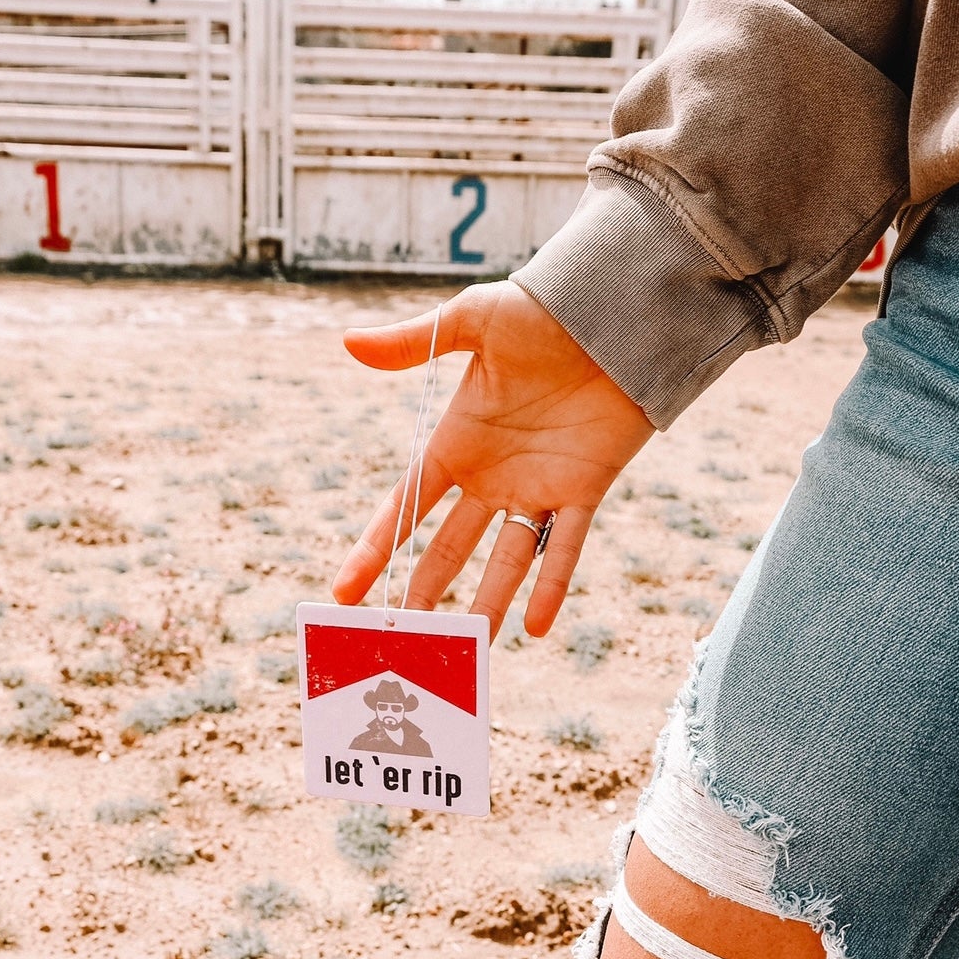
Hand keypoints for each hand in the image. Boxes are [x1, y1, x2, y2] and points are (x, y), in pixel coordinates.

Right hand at [332, 281, 653, 639]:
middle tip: (402, 635)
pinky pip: (564, 548)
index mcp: (456, 442)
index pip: (404, 508)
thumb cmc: (540, 310)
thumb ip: (412, 343)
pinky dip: (551, 586)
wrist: (612, 312)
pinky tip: (535, 628)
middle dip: (426, 590)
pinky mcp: (584, 490)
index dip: (374, 550)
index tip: (346, 591)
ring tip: (470, 648)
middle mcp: (492, 476)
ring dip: (487, 604)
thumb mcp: (472, 321)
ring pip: (505, 560)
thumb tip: (347, 344)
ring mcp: (537, 488)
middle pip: (449, 548)